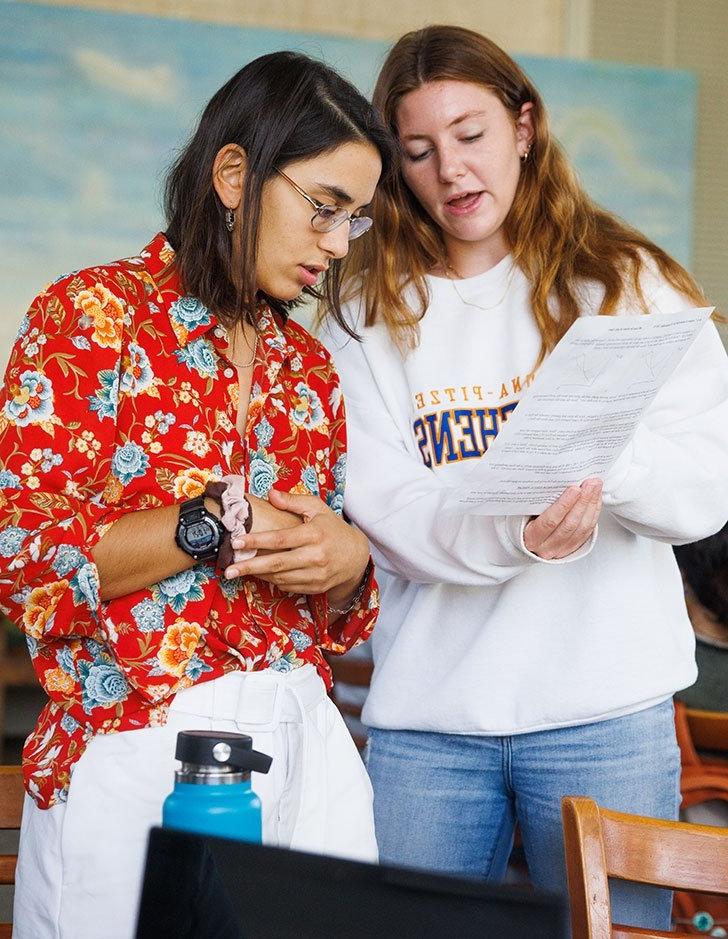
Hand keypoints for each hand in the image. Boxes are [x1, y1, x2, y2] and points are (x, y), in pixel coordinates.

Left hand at [225, 489, 369, 594]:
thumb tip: (270, 494)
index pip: (279, 539)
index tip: (236, 542)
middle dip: (249, 567)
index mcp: (314, 534)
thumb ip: (293, 501)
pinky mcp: (315, 587)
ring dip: (258, 575)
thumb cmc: (333, 528)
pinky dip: (273, 581)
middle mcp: (315, 556)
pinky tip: (262, 574)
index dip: (256, 541)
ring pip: (280, 578)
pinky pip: (288, 586)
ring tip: (240, 570)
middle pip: (276, 564)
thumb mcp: (317, 508)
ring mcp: (316, 575)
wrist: (356, 556)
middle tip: (228, 570)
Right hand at [523, 478, 601, 559]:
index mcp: (531, 538)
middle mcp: (546, 547)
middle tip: (590, 483)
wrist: (526, 540)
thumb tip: (557, 482)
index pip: (550, 521)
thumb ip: (537, 502)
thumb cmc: (524, 522)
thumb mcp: (524, 512)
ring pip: (582, 528)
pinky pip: (587, 531)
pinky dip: (593, 513)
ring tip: (595, 487)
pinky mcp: (572, 548)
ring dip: (591, 505)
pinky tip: (595, 500)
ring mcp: (560, 550)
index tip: (575, 489)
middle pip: (570, 524)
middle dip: (583, 501)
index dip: (564, 505)